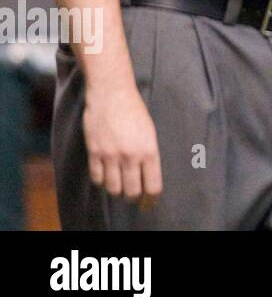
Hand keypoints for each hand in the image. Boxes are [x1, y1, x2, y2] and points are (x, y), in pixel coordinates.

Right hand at [83, 83, 162, 206]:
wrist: (112, 94)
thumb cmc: (134, 111)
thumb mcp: (150, 132)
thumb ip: (149, 154)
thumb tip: (148, 176)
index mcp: (149, 151)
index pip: (152, 186)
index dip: (151, 199)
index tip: (149, 202)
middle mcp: (131, 156)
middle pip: (131, 192)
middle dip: (133, 197)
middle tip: (133, 195)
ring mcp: (111, 156)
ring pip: (113, 189)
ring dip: (117, 190)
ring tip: (119, 184)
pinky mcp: (94, 153)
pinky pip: (97, 179)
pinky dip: (102, 181)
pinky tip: (106, 176)